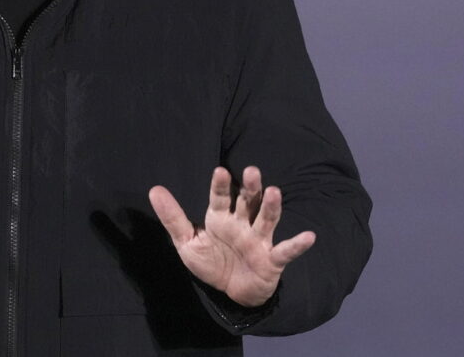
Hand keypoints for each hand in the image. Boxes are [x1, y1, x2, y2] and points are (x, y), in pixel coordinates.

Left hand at [149, 166, 314, 306]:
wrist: (230, 292)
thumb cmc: (211, 261)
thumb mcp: (187, 241)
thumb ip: (172, 217)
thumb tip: (154, 189)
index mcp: (220, 218)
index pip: (220, 197)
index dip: (221, 185)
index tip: (220, 171)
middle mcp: (242, 224)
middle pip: (247, 202)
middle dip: (250, 187)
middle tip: (252, 171)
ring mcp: (258, 241)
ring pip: (266, 220)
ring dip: (271, 207)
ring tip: (274, 192)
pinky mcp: (272, 260)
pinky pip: (286, 251)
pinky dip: (298, 245)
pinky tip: (309, 236)